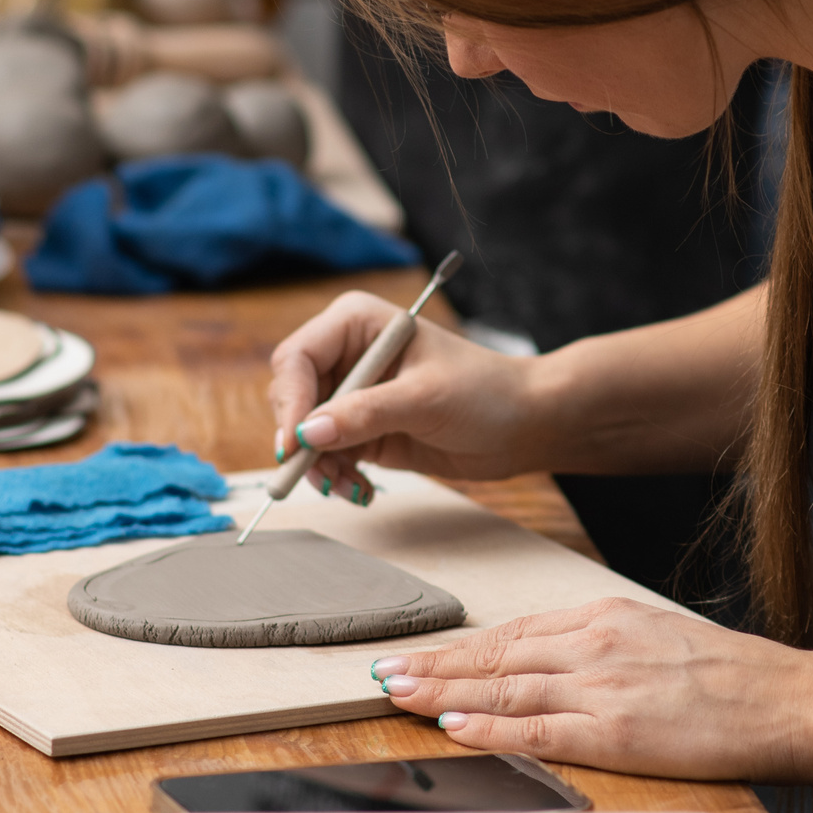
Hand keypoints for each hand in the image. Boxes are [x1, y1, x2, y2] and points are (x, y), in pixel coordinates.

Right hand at [268, 291, 548, 494]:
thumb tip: (308, 433)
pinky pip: (327, 454)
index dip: (291, 401)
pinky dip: (335, 475)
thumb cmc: (484, 392)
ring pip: (305, 432)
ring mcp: (353, 393)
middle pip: (292, 396)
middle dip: (301, 439)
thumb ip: (365, 414)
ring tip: (348, 487)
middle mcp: (348, 354)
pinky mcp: (361, 428)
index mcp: (357, 323)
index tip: (295, 443)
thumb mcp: (425, 399)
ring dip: (318, 465)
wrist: (522, 424)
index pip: (298, 358)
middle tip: (319, 473)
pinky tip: (360, 489)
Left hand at [367, 599, 812, 783]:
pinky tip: (454, 727)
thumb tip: (550, 665)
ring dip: (443, 693)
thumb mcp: (657, 638)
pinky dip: (489, 728)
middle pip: (494, 656)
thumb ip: (602, 647)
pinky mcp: (616, 733)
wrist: (788, 699)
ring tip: (397, 695)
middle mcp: (594, 644)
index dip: (457, 647)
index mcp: (604, 617)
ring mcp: (602, 687)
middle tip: (382, 671)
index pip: (512, 632)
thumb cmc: (731, 677)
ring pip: (502, 688)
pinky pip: (538, 729)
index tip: (416, 654)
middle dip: (433, 666)